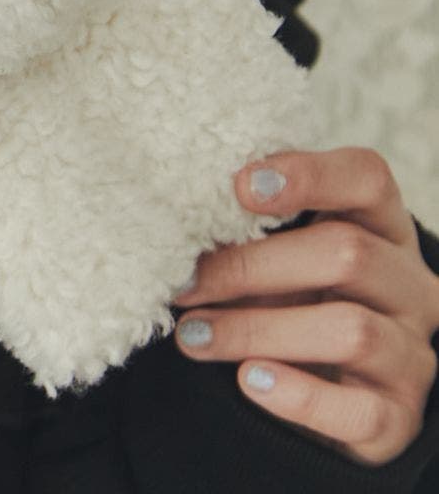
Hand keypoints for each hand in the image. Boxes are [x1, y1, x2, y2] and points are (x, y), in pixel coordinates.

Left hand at [169, 146, 438, 465]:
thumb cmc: (299, 299)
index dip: (309, 175)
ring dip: (259, 329)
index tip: (239, 185)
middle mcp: (410, 285)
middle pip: (348, 253)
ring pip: (351, 330)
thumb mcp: (283, 255)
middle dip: (253, 266)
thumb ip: (253, 231)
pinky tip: (249, 380)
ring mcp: (412, 352)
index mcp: (384, 227)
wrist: (335, 393)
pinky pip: (360, 411)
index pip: (368, 178)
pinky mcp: (399, 416)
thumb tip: (180, 226)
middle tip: (187, 282)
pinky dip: (300, 395)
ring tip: (194, 335)